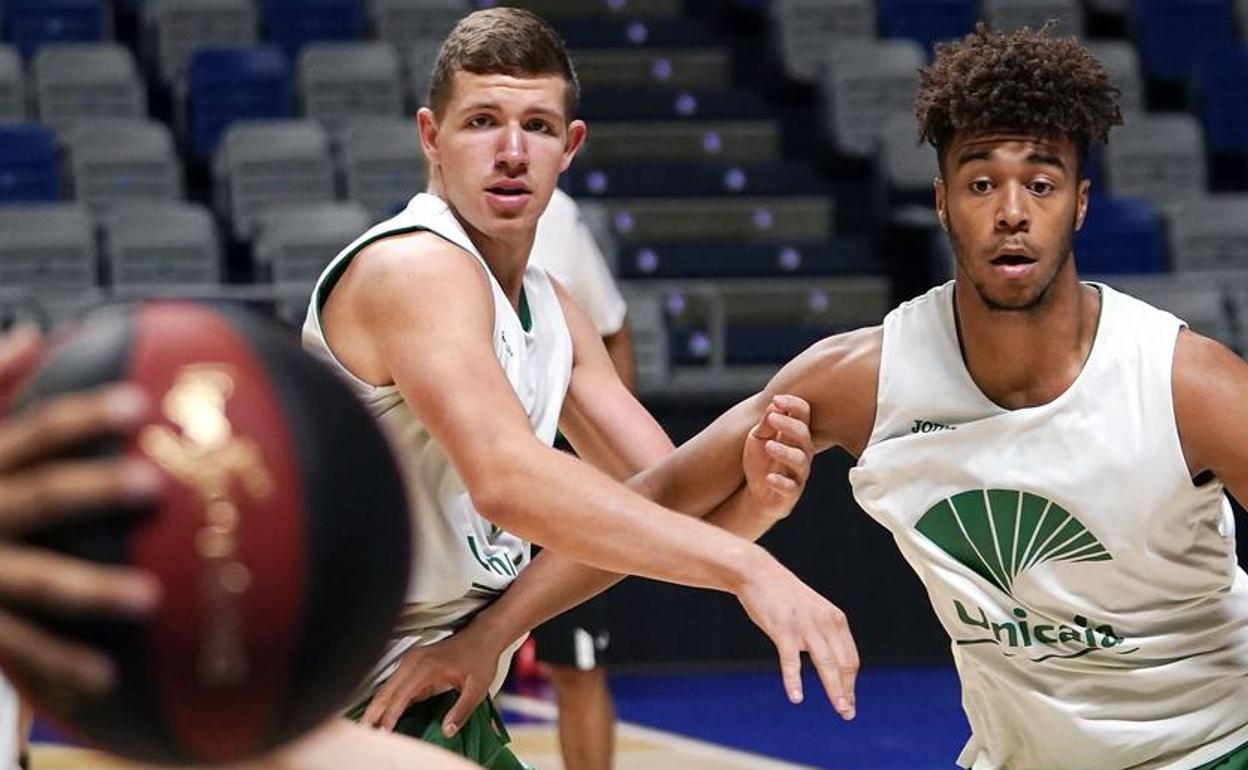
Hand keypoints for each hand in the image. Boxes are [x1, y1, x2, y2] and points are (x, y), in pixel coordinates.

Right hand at [0, 327, 162, 695]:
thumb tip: (31, 335)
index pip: (36, 431)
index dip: (85, 416)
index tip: (140, 404)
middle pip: (42, 496)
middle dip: (95, 490)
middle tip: (155, 486)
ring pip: (37, 579)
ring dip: (92, 590)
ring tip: (150, 599)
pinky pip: (18, 645)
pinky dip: (59, 663)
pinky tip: (106, 677)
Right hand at [359, 624, 503, 737]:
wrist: (482, 637)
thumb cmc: (480, 660)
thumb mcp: (477, 688)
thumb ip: (462, 710)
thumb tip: (447, 731)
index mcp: (428, 667)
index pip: (402, 694)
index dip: (391, 714)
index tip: (384, 732)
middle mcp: (414, 661)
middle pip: (388, 689)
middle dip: (374, 711)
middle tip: (364, 732)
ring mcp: (411, 660)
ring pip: (388, 686)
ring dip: (377, 706)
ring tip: (367, 726)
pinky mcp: (412, 663)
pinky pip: (394, 683)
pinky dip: (385, 698)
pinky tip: (380, 713)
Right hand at [735, 552, 857, 719]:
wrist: (758, 573)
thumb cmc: (784, 596)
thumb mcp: (813, 611)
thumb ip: (824, 633)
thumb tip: (832, 662)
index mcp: (835, 619)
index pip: (851, 658)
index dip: (851, 683)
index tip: (849, 700)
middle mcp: (825, 622)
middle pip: (844, 664)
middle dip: (847, 691)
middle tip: (847, 713)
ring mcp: (805, 626)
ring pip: (826, 664)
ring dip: (834, 690)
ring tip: (840, 708)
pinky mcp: (783, 629)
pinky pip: (791, 661)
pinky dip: (793, 680)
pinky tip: (796, 697)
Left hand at [743, 395, 812, 520]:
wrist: (758, 493)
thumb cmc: (761, 461)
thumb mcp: (757, 438)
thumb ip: (765, 424)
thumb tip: (773, 405)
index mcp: (795, 434)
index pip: (803, 414)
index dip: (793, 405)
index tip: (776, 399)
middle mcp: (802, 451)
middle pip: (803, 435)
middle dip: (789, 425)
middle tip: (773, 419)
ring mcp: (798, 472)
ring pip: (800, 461)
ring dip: (785, 452)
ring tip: (769, 446)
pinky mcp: (791, 492)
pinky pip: (790, 488)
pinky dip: (780, 482)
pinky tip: (769, 478)